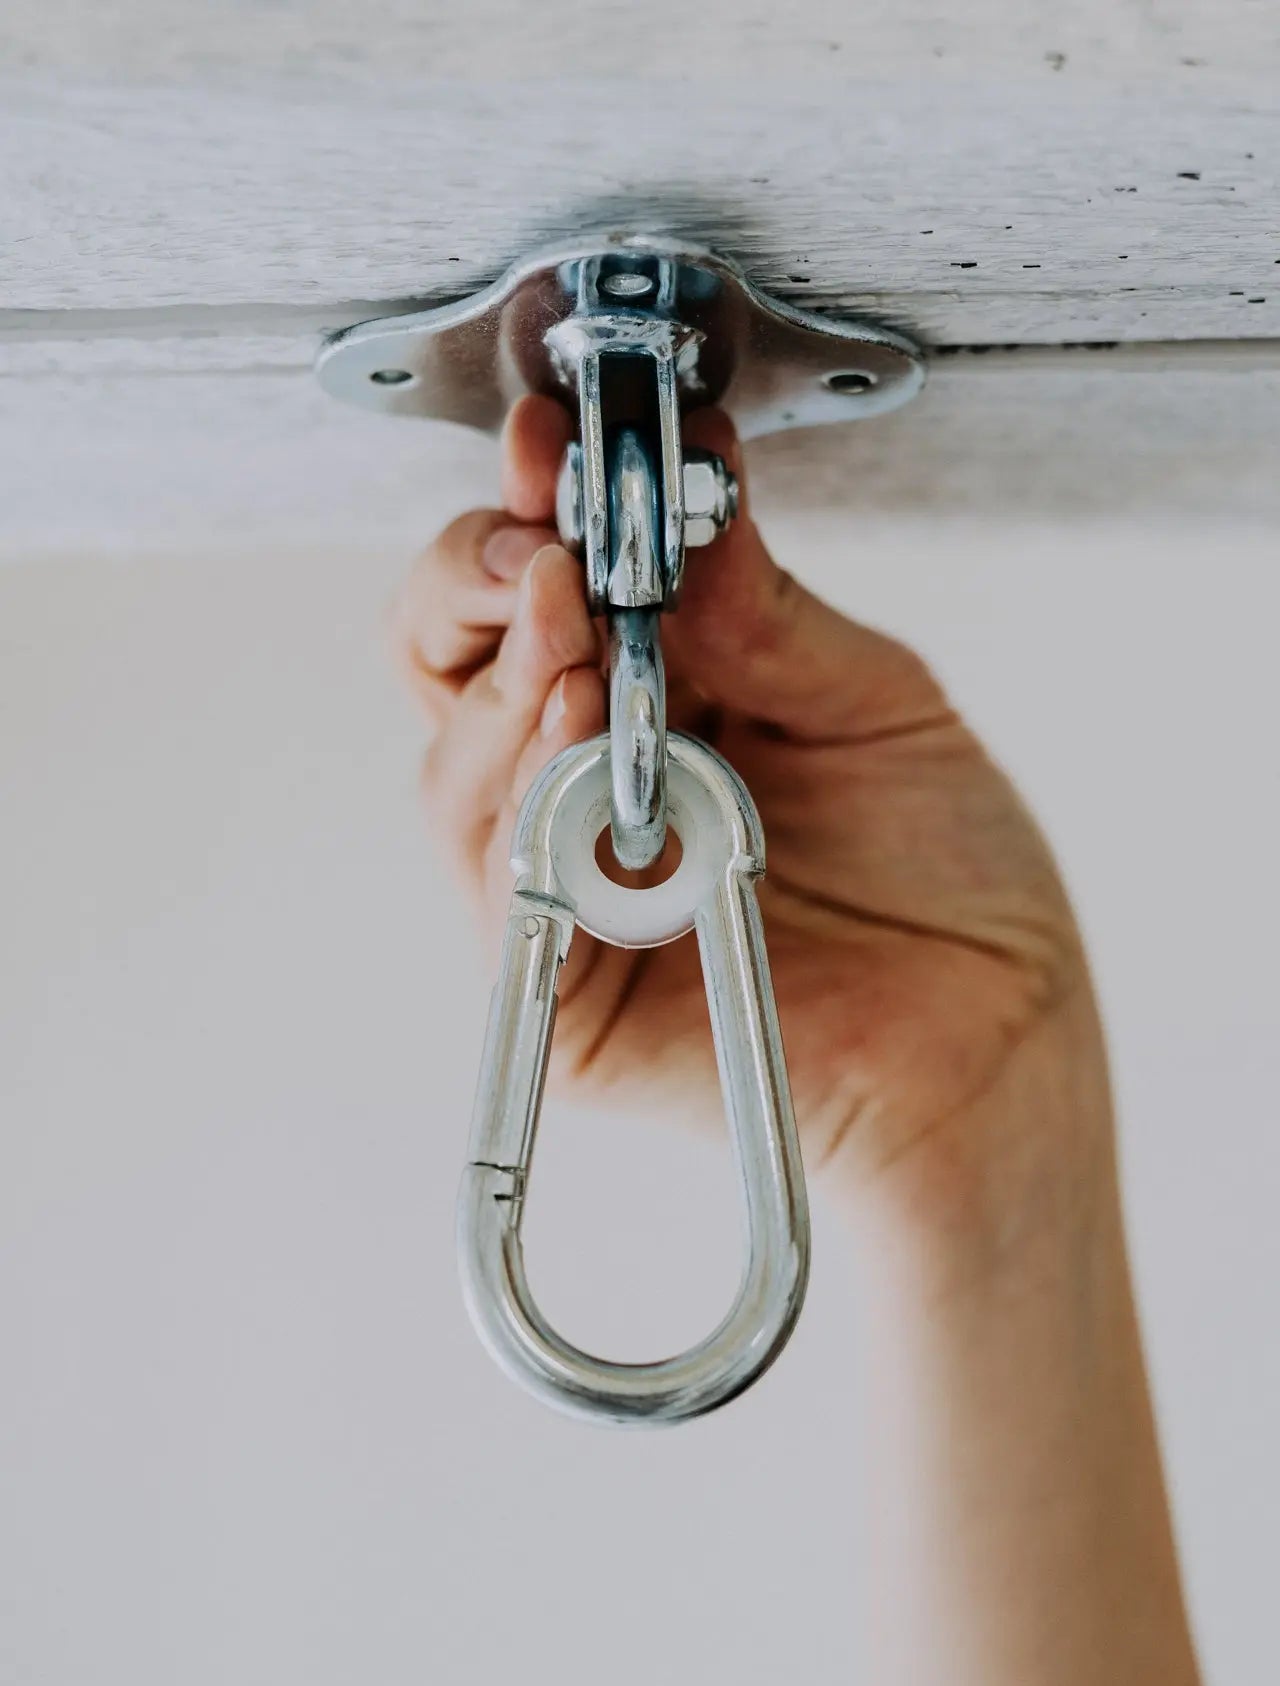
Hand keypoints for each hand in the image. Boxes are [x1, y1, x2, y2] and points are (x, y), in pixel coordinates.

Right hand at [395, 396, 1099, 1204]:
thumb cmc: (944, 878)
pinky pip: (507, 894)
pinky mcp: (566, 997)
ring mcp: (565, 887)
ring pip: (457, 774)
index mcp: (649, 699)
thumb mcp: (872, 701)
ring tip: (570, 626)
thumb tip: (693, 484)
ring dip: (509, 688)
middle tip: (545, 550)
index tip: (545, 445)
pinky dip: (526, 808)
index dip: (517, 515)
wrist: (992, 1033)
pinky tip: (574, 731)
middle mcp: (584, 786)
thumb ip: (765, 610)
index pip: (526, 596)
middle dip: (478, 587)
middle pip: (448, 668)